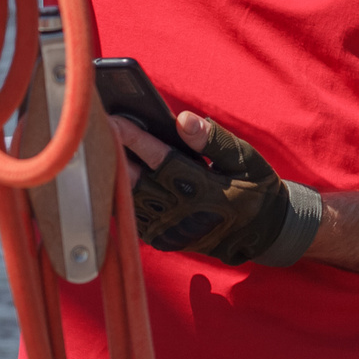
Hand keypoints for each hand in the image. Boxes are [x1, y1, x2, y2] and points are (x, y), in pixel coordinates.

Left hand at [109, 109, 323, 268]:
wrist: (263, 233)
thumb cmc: (255, 188)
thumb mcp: (245, 160)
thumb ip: (212, 140)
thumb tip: (182, 120)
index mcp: (207, 190)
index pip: (163, 161)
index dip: (136, 139)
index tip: (115, 118)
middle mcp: (184, 213)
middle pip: (136, 181)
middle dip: (114, 154)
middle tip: (95, 129)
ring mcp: (171, 230)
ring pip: (129, 200)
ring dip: (111, 174)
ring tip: (97, 145)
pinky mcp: (164, 240)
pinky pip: (132, 216)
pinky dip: (119, 194)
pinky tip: (110, 172)